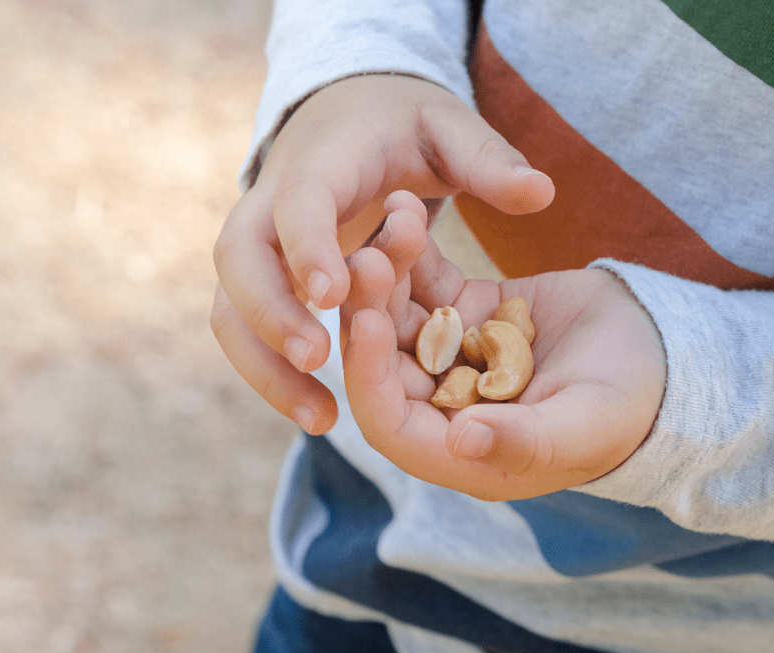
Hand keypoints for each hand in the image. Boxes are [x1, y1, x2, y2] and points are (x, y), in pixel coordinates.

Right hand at [210, 75, 553, 433]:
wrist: (346, 113)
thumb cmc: (403, 122)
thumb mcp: (449, 126)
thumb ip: (488, 159)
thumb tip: (542, 193)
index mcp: (321, 160)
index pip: (299, 201)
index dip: (310, 246)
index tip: (334, 296)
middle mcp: (272, 201)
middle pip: (239, 261)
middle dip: (270, 314)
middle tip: (319, 360)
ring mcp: (261, 243)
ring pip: (231, 308)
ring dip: (264, 365)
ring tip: (320, 418)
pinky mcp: (265, 277)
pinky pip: (248, 329)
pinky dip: (272, 371)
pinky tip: (318, 412)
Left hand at [341, 195, 666, 500]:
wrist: (662, 354)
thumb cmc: (630, 408)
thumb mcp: (583, 427)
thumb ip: (523, 441)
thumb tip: (459, 442)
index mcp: (462, 449)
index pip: (391, 422)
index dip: (370, 378)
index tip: (366, 326)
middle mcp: (446, 405)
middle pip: (387, 362)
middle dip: (371, 313)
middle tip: (365, 261)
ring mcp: (455, 356)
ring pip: (402, 317)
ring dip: (388, 276)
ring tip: (391, 224)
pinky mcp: (470, 312)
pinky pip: (431, 283)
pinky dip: (417, 252)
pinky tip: (407, 209)